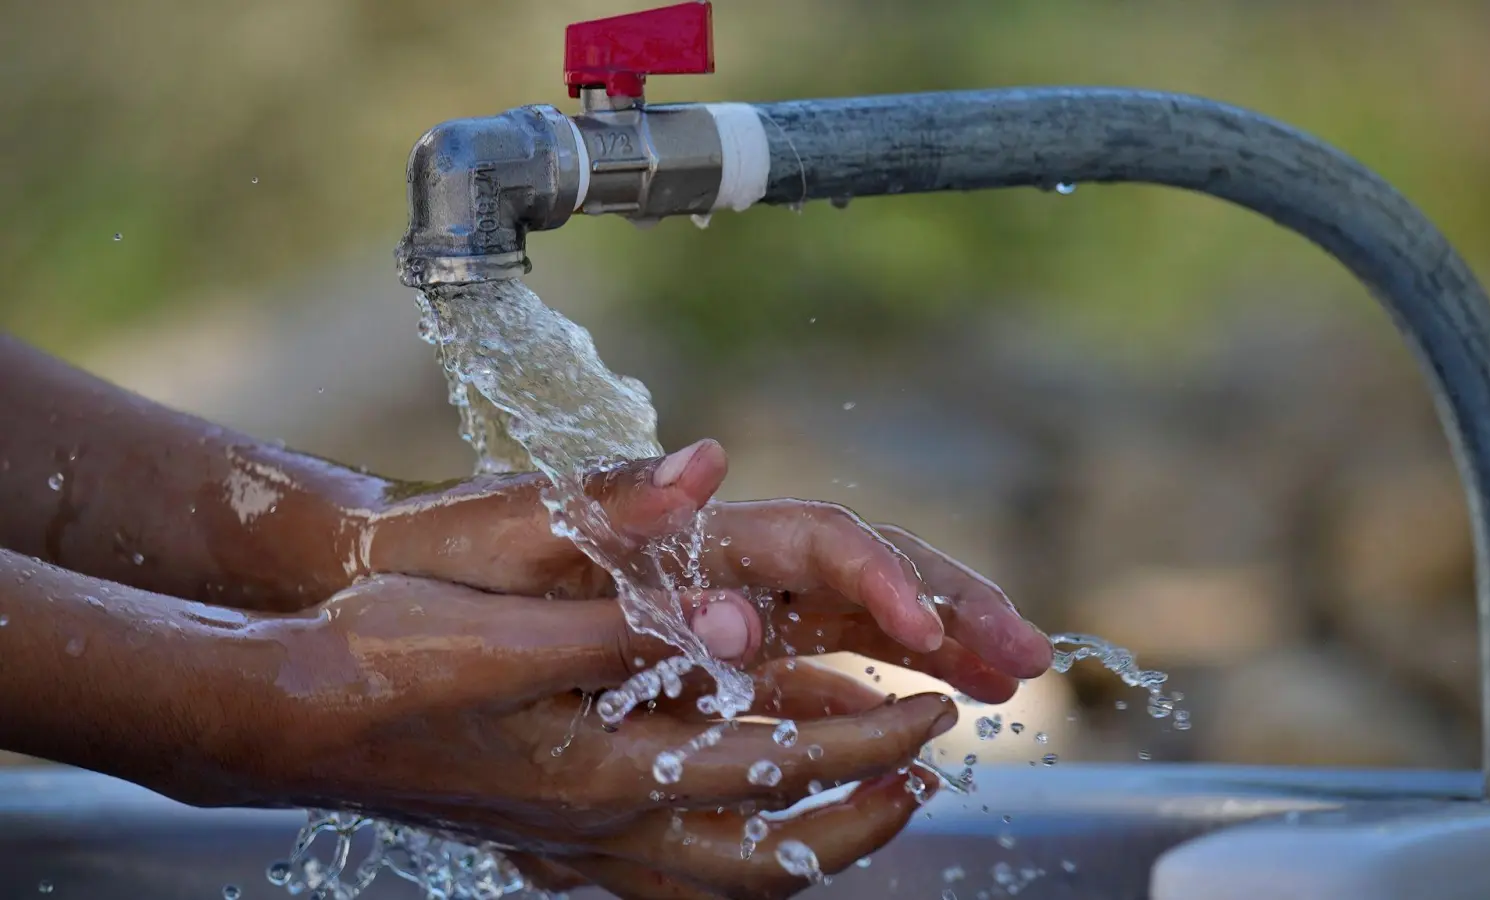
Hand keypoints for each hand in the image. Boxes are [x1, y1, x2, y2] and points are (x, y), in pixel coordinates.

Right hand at [245, 575, 953, 897]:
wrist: (278, 715)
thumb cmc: (381, 657)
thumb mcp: (503, 624)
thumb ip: (627, 621)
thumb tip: (736, 610)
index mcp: (601, 771)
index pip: (769, 768)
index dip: (863, 741)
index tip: (933, 710)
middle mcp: (596, 825)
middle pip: (761, 853)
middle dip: (856, 811)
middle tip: (928, 770)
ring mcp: (567, 841)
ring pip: (716, 876)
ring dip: (801, 838)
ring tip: (862, 806)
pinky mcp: (541, 831)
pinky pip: (665, 867)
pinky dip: (728, 848)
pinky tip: (737, 818)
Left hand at [359, 439, 1053, 702]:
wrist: (382, 581)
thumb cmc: (441, 561)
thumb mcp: (506, 530)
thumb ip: (607, 501)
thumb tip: (712, 462)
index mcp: (687, 534)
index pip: (818, 540)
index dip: (884, 579)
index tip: (934, 637)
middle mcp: (721, 562)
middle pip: (867, 574)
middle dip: (953, 608)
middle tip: (1028, 658)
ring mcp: (721, 605)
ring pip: (855, 622)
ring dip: (937, 646)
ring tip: (1007, 683)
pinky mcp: (705, 650)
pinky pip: (813, 666)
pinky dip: (875, 687)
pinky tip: (914, 719)